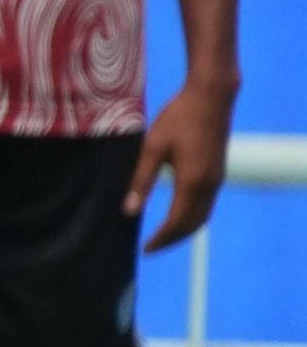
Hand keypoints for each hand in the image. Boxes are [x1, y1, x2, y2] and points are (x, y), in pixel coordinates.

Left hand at [128, 74, 237, 252]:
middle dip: (173, 239)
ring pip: (203, 216)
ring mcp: (217, 179)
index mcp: (193, 182)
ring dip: (184, 230)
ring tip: (163, 236)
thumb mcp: (153, 148)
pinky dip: (192, 217)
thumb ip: (141, 181)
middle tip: (151, 248)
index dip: (162, 239)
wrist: (211, 97)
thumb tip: (129, 211)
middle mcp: (210, 185)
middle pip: (193, 224)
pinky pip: (207, 204)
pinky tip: (177, 215)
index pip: (177, 222)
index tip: (145, 250)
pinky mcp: (218, 172)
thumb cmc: (178, 118)